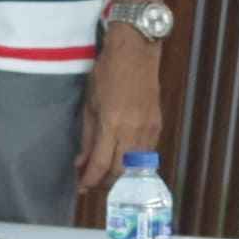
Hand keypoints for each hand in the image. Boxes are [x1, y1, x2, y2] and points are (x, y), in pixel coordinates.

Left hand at [73, 36, 162, 194]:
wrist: (136, 51)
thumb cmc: (107, 72)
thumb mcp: (90, 103)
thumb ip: (87, 136)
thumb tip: (80, 162)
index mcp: (112, 123)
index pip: (100, 163)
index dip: (89, 179)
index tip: (80, 186)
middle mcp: (133, 130)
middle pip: (120, 171)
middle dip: (104, 182)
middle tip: (91, 183)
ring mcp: (148, 129)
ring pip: (135, 166)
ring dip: (119, 176)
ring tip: (105, 176)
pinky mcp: (157, 125)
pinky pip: (146, 154)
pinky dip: (133, 163)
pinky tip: (122, 161)